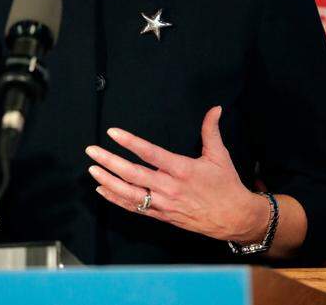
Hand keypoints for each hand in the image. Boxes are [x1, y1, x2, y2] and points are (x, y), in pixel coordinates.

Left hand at [85, 106, 269, 242]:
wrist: (234, 218)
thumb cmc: (226, 185)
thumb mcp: (219, 155)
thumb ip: (211, 130)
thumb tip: (215, 108)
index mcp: (182, 169)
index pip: (150, 153)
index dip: (130, 142)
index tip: (113, 132)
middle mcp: (170, 187)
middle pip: (133, 174)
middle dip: (109, 161)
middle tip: (91, 150)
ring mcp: (164, 204)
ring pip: (130, 193)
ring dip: (108, 181)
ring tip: (92, 170)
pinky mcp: (162, 216)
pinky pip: (135, 208)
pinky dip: (117, 199)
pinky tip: (103, 191)